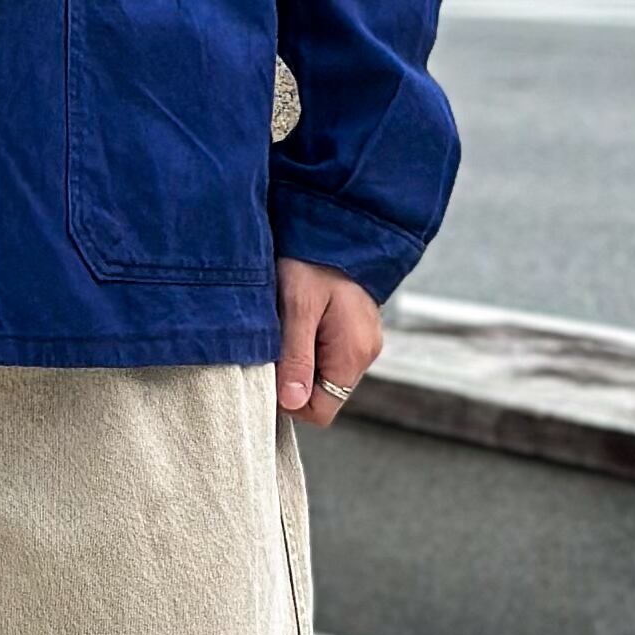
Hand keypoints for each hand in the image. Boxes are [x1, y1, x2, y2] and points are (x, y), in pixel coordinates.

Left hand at [277, 259, 383, 423]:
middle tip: (274, 346)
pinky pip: (328, 356)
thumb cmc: (314, 259)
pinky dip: (308, 347)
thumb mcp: (297, 306)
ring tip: (287, 328)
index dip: (289, 401)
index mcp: (353, 353)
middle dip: (293, 379)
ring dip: (299, 362)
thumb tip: (292, 402)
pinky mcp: (355, 332)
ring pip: (323, 376)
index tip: (269, 371)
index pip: (321, 411)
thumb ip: (296, 356)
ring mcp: (362, 343)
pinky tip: (298, 322)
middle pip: (322, 395)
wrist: (337, 224)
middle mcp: (364, 353)